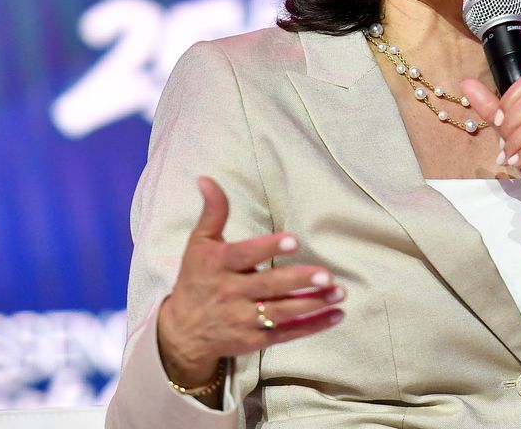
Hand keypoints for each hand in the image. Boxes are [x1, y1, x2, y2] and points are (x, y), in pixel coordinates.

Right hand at [157, 177, 344, 388]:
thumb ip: (212, 212)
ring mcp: (242, 320)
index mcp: (218, 265)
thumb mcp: (198, 244)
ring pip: (281, 312)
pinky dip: (312, 327)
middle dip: (298, 281)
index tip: (294, 241)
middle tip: (326, 274)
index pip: (244, 255)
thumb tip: (206, 178)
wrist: (181, 333)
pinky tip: (336, 316)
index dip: (268, 248)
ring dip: (312, 304)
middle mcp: (230, 293)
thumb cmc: (196, 279)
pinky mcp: (253, 341)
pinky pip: (286, 334)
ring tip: (339, 292)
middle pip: (268, 286)